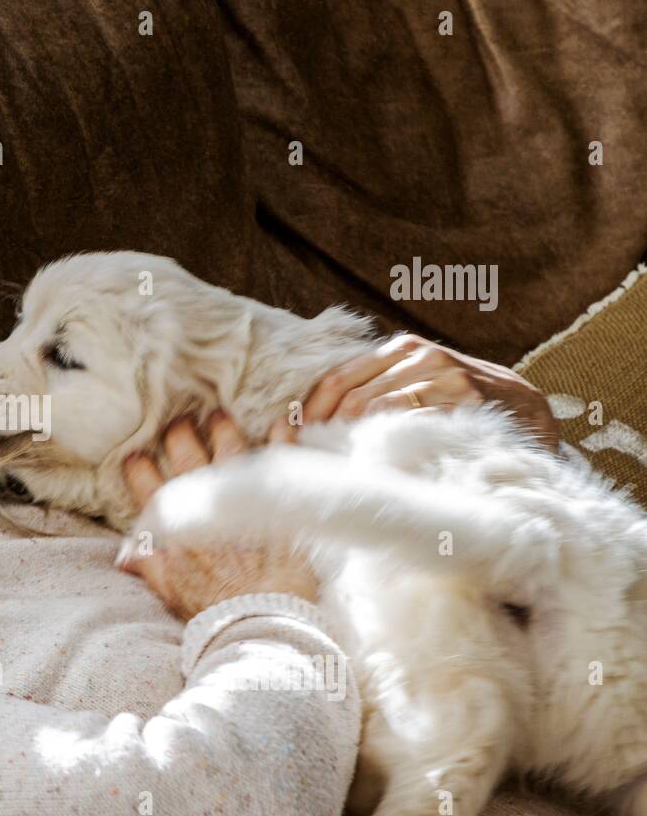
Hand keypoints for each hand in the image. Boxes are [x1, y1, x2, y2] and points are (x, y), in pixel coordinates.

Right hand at [118, 415, 318, 619]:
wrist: (261, 618)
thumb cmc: (214, 609)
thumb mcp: (171, 591)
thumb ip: (148, 566)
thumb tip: (122, 556)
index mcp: (174, 524)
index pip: (148, 485)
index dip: (139, 468)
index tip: (137, 456)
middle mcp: (204, 502)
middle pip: (185, 455)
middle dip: (178, 435)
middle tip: (179, 424)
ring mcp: (240, 496)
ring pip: (227, 449)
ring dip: (222, 429)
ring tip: (218, 417)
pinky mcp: (275, 499)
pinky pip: (277, 460)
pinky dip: (280, 439)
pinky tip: (280, 424)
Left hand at [297, 334, 558, 448]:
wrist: (528, 411)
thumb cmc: (461, 404)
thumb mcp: (419, 385)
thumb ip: (378, 392)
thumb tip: (314, 422)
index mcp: (401, 349)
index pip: (337, 377)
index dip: (308, 409)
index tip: (288, 438)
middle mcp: (419, 355)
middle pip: (348, 393)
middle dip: (320, 427)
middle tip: (304, 458)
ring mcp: (443, 374)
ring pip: (372, 407)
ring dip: (346, 440)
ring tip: (332, 466)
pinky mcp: (463, 398)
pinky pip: (408, 421)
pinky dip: (383, 443)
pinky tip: (372, 462)